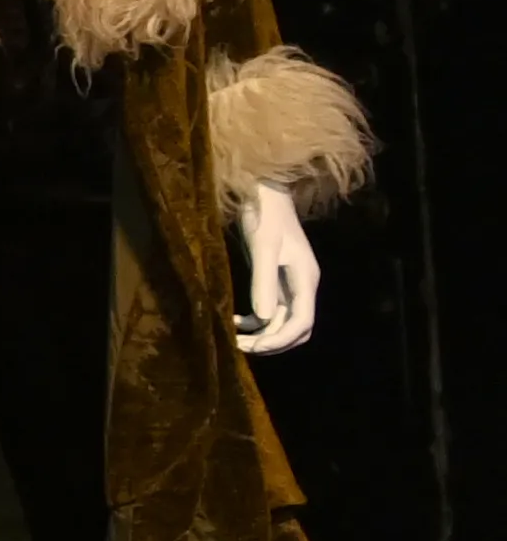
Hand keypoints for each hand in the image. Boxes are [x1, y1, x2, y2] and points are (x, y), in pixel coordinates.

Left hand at [234, 180, 320, 353]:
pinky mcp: (276, 280)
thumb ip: (263, 282)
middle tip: (241, 348)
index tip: (252, 347)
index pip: (302, 322)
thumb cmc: (264, 216)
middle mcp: (302, 286)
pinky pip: (271, 311)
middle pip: (296, 328)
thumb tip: (263, 318)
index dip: (279, 339)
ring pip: (282, 322)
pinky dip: (256, 321)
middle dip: (272, 342)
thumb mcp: (262, 248)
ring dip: (263, 334)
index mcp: (305, 279)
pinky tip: (235, 321)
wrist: (263, 193)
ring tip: (235, 339)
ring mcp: (290, 284)